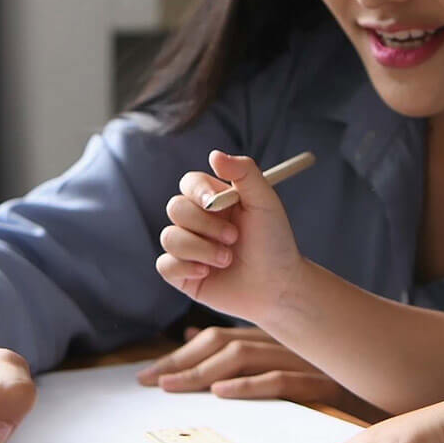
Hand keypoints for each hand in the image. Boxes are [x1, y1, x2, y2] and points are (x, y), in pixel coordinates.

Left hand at [136, 326, 384, 420]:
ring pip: (243, 358)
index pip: (216, 339)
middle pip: (221, 344)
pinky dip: (250, 385)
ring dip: (202, 373)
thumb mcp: (288, 368)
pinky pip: (281, 380)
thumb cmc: (337, 382)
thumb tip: (206, 360)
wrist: (394, 385)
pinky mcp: (322, 383)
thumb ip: (248, 358)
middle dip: (180, 363)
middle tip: (147, 381)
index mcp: (273, 338)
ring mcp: (303, 360)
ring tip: (172, 388)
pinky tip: (223, 392)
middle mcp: (284, 343)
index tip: (148, 375)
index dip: (179, 355)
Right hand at [154, 149, 306, 322]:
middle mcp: (197, 221)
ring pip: (169, 237)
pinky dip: (187, 268)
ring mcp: (188, 248)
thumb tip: (214, 154)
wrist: (278, 287)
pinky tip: (208, 273)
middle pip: (175, 208)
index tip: (213, 201)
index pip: (189, 183)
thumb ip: (245, 172)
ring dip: (201, 249)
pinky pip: (165, 265)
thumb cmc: (274, 243)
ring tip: (227, 259)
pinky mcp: (181, 274)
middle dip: (205, 225)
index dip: (196, 190)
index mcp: (214, 200)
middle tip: (234, 238)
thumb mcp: (265, 202)